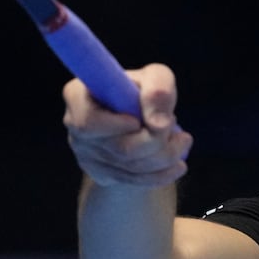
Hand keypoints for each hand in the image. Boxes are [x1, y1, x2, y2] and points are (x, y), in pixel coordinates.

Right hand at [64, 63, 192, 188]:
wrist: (142, 118)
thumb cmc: (144, 92)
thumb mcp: (156, 78)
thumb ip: (158, 88)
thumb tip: (158, 123)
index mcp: (78, 96)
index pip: (87, 121)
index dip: (116, 126)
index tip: (137, 121)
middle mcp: (75, 127)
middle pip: (117, 147)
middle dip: (155, 141)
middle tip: (174, 125)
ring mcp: (86, 154)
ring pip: (129, 167)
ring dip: (164, 156)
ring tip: (182, 140)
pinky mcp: (101, 173)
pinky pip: (134, 181)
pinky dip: (161, 174)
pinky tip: (178, 165)